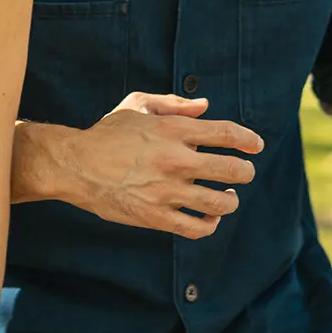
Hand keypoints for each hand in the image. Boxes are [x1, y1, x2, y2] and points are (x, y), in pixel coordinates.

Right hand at [54, 92, 263, 238]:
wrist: (75, 165)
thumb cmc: (107, 133)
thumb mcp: (137, 105)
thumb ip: (173, 104)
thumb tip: (204, 106)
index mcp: (172, 130)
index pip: (226, 134)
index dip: (248, 139)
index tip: (256, 145)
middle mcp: (174, 160)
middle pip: (231, 169)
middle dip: (245, 172)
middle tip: (244, 173)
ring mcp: (167, 190)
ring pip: (220, 202)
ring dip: (231, 200)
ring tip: (228, 197)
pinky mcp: (156, 216)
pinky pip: (197, 228)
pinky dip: (210, 224)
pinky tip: (210, 218)